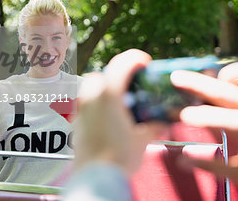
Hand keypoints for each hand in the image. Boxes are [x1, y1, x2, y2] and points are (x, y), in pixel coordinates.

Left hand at [74, 49, 164, 175]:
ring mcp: (81, 109)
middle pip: (102, 74)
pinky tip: (109, 119)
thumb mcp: (142, 140)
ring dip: (104, 88)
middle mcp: (91, 97)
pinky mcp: (76, 122)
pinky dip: (97, 105)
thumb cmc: (119, 158)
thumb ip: (153, 127)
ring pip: (90, 88)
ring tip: (120, 102)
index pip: (121, 64)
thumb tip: (162, 124)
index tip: (144, 62)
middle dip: (117, 75)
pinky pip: (86, 104)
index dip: (135, 58)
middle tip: (131, 85)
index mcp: (109, 94)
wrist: (97, 178)